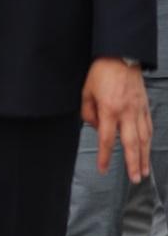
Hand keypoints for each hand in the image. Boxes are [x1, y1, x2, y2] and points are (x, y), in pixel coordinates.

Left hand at [81, 57, 151, 182]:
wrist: (121, 56)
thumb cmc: (101, 73)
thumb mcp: (86, 92)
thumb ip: (88, 112)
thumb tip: (95, 127)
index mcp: (109, 110)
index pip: (106, 139)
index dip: (104, 156)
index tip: (103, 170)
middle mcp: (127, 113)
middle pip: (131, 143)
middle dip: (133, 163)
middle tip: (136, 179)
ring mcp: (139, 110)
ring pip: (144, 138)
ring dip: (144, 156)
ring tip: (144, 171)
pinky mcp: (145, 106)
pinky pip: (149, 127)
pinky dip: (149, 140)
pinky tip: (148, 150)